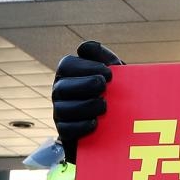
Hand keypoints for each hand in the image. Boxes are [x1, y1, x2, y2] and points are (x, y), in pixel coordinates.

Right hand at [51, 40, 122, 161]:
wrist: (119, 124)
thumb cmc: (114, 90)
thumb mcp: (113, 71)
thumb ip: (102, 56)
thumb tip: (85, 47)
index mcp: (69, 73)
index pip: (66, 64)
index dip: (86, 67)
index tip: (108, 73)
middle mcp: (60, 91)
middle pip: (62, 87)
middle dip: (85, 86)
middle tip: (104, 87)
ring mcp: (60, 112)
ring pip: (63, 109)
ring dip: (85, 106)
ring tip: (104, 106)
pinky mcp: (65, 132)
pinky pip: (66, 129)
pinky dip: (81, 126)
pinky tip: (95, 123)